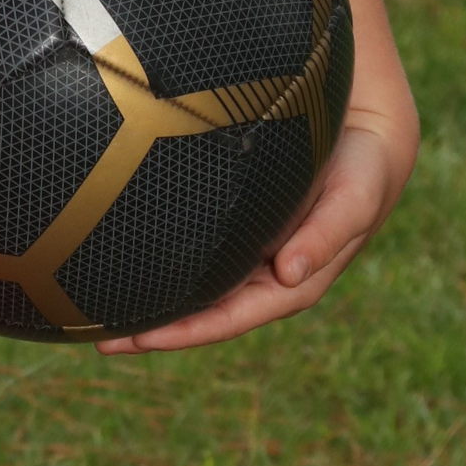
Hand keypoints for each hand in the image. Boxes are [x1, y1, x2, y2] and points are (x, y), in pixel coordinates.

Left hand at [95, 106, 414, 355]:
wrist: (370, 125)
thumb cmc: (365, 167)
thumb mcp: (354, 196)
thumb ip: (328, 234)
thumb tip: (289, 274)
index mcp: (292, 278)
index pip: (233, 316)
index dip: (190, 332)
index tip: (143, 341)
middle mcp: (265, 268)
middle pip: (205, 309)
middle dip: (157, 328)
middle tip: (103, 340)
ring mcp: (249, 246)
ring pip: (195, 283)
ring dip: (152, 298)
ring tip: (96, 310)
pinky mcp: (237, 216)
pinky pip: (194, 246)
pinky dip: (162, 256)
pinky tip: (122, 254)